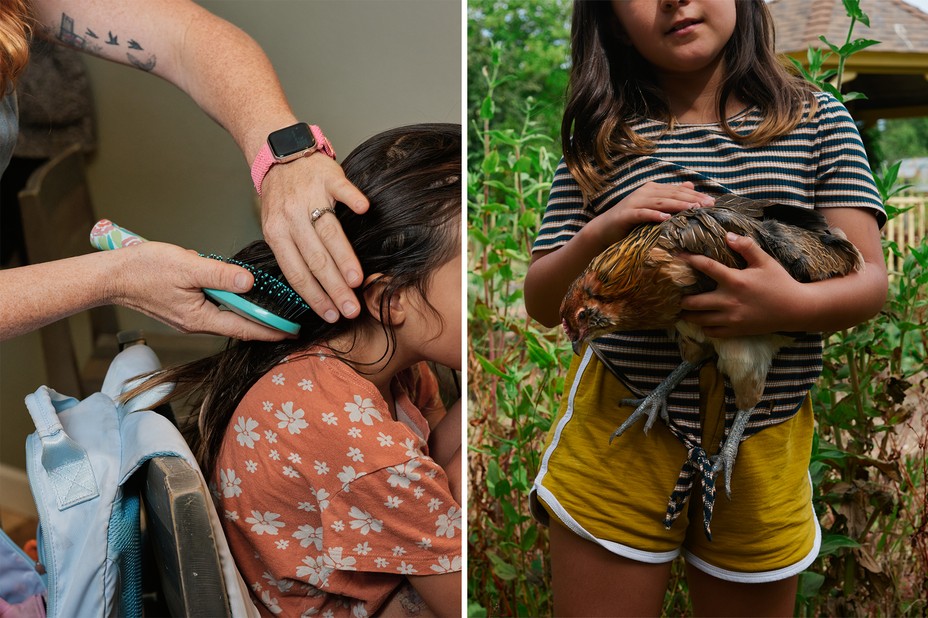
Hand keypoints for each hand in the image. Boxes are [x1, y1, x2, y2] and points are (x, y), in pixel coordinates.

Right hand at [112, 243, 288, 340]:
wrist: (112, 276)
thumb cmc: (143, 269)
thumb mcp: (187, 265)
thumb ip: (220, 274)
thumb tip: (249, 282)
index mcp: (200, 317)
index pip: (244, 328)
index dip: (270, 331)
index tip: (291, 333)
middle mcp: (197, 322)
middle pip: (238, 325)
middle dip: (264, 324)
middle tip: (289, 322)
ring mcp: (190, 317)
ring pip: (226, 315)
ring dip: (247, 312)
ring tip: (272, 308)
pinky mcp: (184, 308)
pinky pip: (214, 307)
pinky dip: (230, 302)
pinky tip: (237, 290)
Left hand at [260, 154, 368, 321]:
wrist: (280, 155)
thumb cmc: (281, 197)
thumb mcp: (275, 227)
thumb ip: (291, 253)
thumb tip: (314, 290)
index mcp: (276, 233)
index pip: (296, 273)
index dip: (314, 297)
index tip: (331, 315)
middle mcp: (291, 217)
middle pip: (315, 259)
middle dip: (334, 288)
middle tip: (350, 309)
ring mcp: (310, 197)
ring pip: (329, 233)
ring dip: (344, 259)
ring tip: (357, 281)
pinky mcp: (328, 178)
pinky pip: (342, 190)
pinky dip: (353, 200)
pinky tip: (364, 211)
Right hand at [588, 181, 714, 249]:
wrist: (603, 230)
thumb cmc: (630, 222)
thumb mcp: (652, 208)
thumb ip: (669, 197)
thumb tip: (690, 184)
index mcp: (652, 189)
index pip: (678, 190)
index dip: (695, 194)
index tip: (712, 202)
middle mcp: (644, 192)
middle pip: (672, 194)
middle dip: (691, 198)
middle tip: (708, 205)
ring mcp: (634, 202)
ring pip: (660, 202)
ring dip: (678, 205)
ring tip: (693, 209)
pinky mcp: (626, 214)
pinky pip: (642, 213)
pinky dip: (654, 215)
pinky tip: (666, 218)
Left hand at [679, 233, 807, 336]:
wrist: (796, 310)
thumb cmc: (780, 283)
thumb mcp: (765, 261)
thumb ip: (746, 247)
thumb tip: (728, 235)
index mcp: (735, 281)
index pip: (706, 267)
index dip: (689, 259)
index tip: (677, 255)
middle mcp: (729, 301)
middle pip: (693, 302)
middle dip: (681, 298)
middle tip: (675, 293)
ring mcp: (731, 319)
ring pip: (698, 320)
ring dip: (688, 314)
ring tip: (683, 308)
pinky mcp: (735, 331)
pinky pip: (710, 332)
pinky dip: (703, 326)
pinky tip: (703, 320)